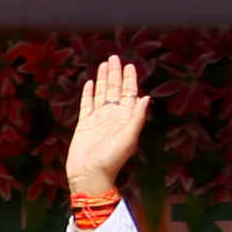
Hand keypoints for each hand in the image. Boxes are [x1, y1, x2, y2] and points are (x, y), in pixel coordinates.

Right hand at [64, 55, 149, 199]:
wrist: (89, 174)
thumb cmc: (111, 159)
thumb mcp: (128, 138)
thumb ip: (137, 117)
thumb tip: (146, 97)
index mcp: (125, 118)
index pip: (129, 93)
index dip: (129, 79)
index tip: (129, 65)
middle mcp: (112, 116)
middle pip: (115, 89)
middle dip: (115, 73)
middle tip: (114, 57)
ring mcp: (98, 119)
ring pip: (101, 93)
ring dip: (103, 79)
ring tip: (103, 64)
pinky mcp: (84, 124)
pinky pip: (87, 104)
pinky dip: (88, 93)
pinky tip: (89, 84)